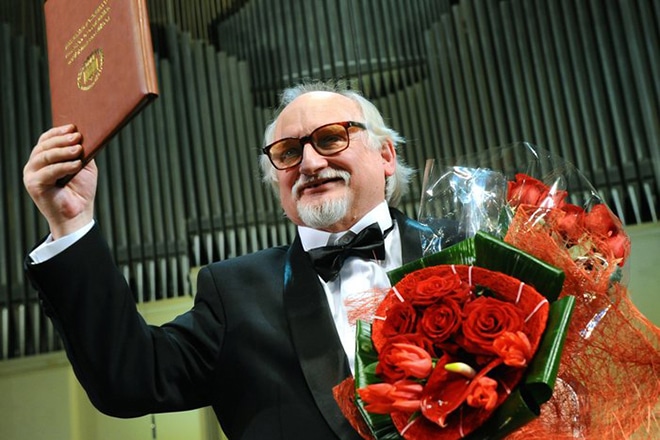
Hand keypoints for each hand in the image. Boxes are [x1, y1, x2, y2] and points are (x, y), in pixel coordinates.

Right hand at [23, 124, 97, 238]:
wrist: (78, 214)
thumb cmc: (81, 191)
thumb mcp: (84, 166)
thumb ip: (81, 151)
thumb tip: (82, 135)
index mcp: (45, 158)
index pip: (46, 139)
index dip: (59, 132)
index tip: (73, 127)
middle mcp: (35, 165)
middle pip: (44, 146)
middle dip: (62, 140)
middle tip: (77, 137)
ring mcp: (32, 174)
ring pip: (45, 156)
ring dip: (63, 151)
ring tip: (79, 150)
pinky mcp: (33, 185)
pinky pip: (48, 171)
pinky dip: (63, 166)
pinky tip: (76, 165)